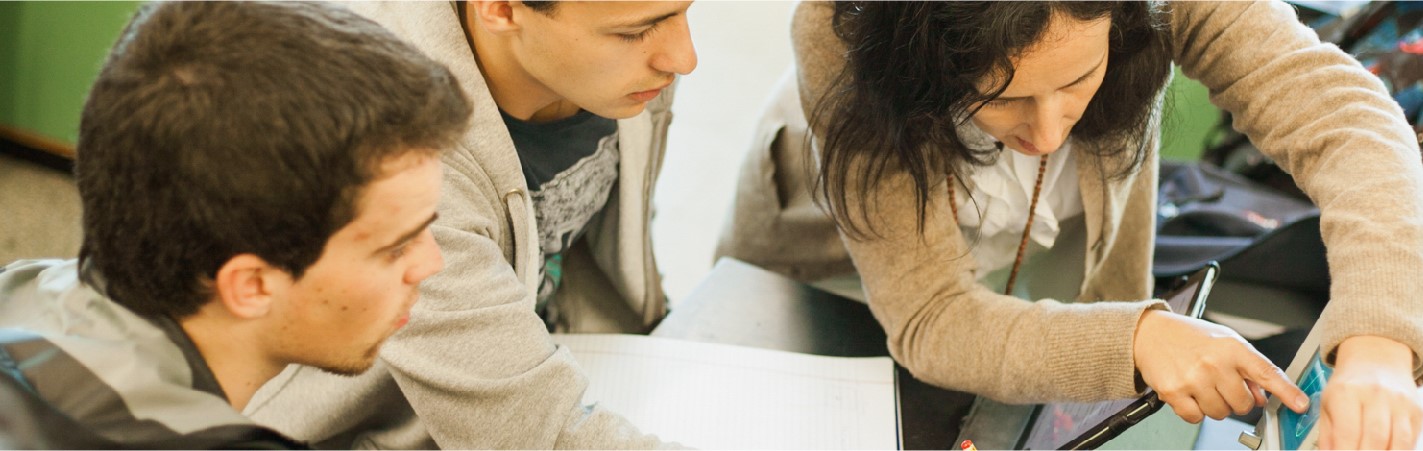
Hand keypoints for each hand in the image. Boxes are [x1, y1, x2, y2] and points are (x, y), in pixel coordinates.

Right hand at [1133, 310, 1308, 422]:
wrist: (1149, 333)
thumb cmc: (1188, 337)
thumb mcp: (1224, 342)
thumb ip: (1247, 369)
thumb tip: (1262, 397)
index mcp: (1231, 348)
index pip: (1267, 373)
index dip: (1287, 392)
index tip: (1301, 405)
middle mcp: (1214, 363)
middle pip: (1243, 404)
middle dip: (1235, 400)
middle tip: (1221, 385)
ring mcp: (1193, 379)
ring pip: (1220, 413)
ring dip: (1213, 405)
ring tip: (1201, 385)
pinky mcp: (1174, 392)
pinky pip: (1196, 418)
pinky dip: (1194, 411)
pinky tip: (1188, 393)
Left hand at [1319, 335, 1422, 449]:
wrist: (1375, 359)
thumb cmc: (1347, 386)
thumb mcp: (1327, 404)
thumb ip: (1328, 434)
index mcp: (1346, 393)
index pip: (1347, 432)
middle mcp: (1375, 395)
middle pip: (1375, 438)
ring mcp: (1399, 403)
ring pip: (1398, 441)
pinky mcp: (1416, 411)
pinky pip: (1410, 439)